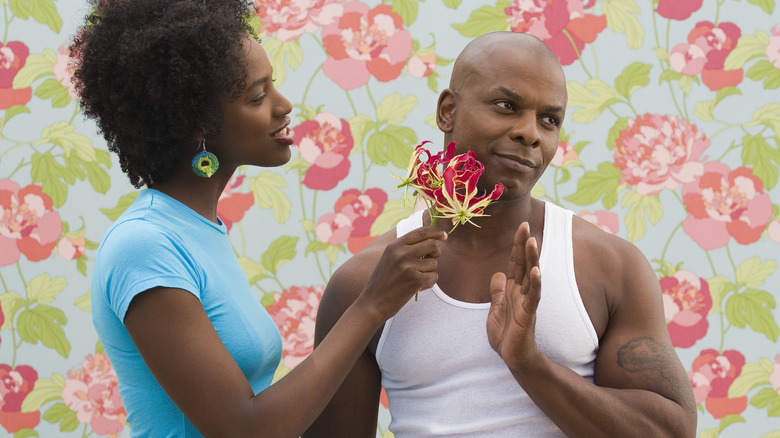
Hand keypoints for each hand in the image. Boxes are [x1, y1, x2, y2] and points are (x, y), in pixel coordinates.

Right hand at [358, 226, 445, 319]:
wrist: (372, 303)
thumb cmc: (383, 282)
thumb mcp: (389, 258)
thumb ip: (405, 248)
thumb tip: (430, 239)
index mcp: (395, 246)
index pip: (421, 232)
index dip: (436, 231)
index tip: (443, 235)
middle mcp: (401, 253)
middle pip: (432, 244)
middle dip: (437, 251)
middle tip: (432, 259)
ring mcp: (408, 266)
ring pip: (434, 263)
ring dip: (429, 272)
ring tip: (416, 279)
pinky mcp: (415, 280)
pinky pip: (434, 277)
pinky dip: (428, 283)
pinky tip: (417, 287)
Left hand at [486, 222, 542, 370]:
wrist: (513, 357)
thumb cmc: (506, 335)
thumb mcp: (496, 309)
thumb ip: (497, 292)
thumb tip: (497, 274)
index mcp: (512, 289)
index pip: (515, 262)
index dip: (516, 245)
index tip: (520, 226)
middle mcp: (521, 292)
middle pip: (523, 263)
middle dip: (524, 244)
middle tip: (525, 225)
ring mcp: (527, 302)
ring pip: (531, 276)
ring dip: (531, 259)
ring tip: (532, 241)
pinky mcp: (529, 314)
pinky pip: (533, 296)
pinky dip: (535, 284)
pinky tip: (536, 271)